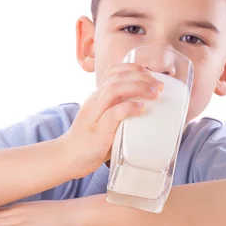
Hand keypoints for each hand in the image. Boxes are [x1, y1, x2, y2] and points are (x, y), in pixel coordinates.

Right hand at [61, 63, 163, 177]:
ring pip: (114, 90)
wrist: (66, 158)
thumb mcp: (103, 121)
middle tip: (159, 85)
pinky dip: (130, 107)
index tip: (150, 73)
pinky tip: (142, 108)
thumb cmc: (89, 142)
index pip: (112, 72)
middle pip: (117, 78)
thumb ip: (119, 114)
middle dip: (141, 77)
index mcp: (96, 98)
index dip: (132, 68)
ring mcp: (95, 115)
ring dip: (138, 88)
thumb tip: (145, 112)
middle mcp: (94, 102)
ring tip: (154, 93)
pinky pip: (114, 113)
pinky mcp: (98, 131)